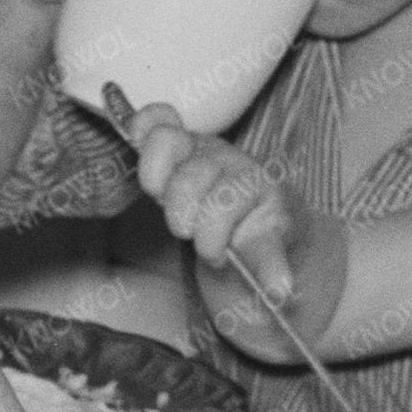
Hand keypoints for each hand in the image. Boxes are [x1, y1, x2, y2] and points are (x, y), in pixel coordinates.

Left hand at [117, 108, 307, 317]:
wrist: (275, 231)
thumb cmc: (215, 205)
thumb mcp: (180, 183)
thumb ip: (156, 158)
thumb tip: (130, 123)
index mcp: (195, 146)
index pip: (163, 132)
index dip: (152, 162)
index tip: (156, 190)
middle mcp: (226, 158)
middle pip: (185, 182)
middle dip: (178, 215)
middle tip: (187, 231)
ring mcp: (257, 187)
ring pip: (221, 206)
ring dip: (211, 241)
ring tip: (214, 253)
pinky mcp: (281, 224)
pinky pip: (271, 246)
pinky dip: (273, 270)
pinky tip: (277, 288)